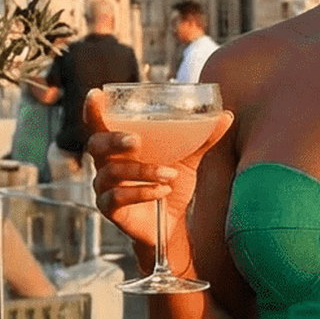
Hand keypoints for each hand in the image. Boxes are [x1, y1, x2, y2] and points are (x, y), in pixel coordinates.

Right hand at [83, 89, 233, 253]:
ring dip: (142, 171)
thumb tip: (226, 116)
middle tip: (136, 141)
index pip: (99, 124)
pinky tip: (162, 191)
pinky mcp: (111, 210)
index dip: (94, 110)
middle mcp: (107, 163)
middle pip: (96, 145)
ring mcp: (105, 187)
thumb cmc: (171, 184)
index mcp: (120, 146)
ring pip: (112, 172)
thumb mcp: (188, 159)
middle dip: (114, 139)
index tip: (97, 95)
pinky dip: (141, 192)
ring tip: (169, 174)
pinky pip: (117, 198)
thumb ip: (202, 138)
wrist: (172, 223)